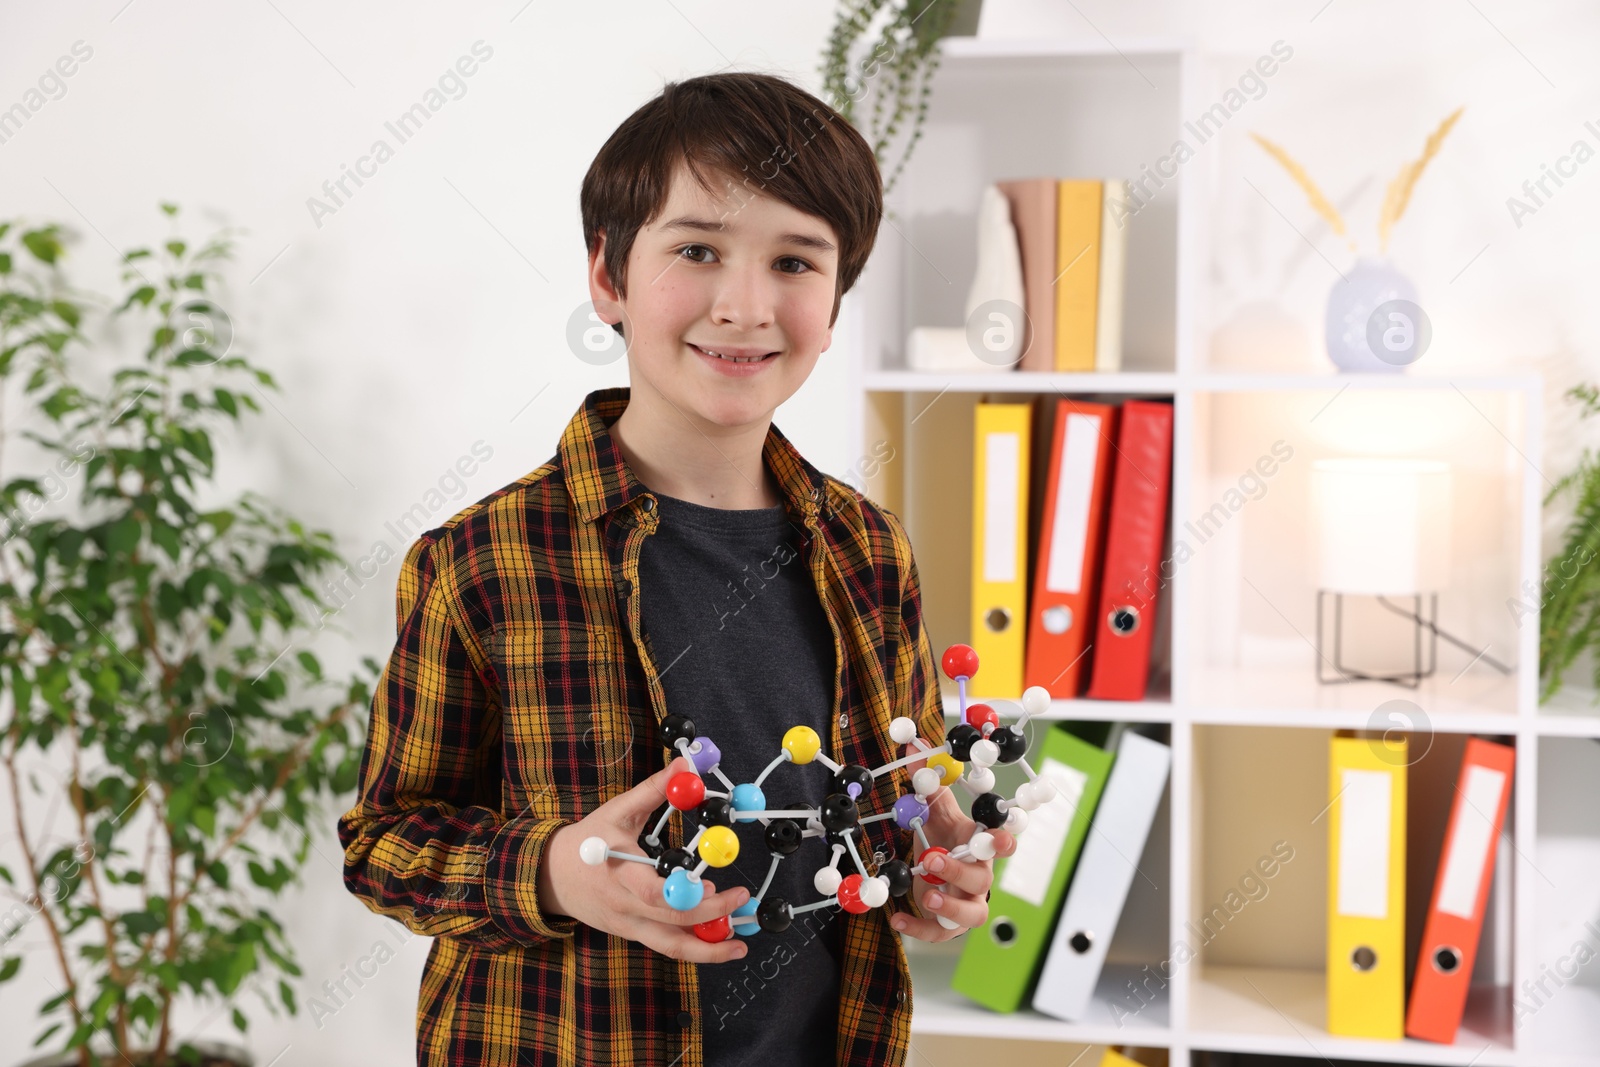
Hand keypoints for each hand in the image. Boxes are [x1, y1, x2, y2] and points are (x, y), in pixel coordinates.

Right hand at [538, 755, 749, 963]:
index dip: (684, 894)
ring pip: (670, 948)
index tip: (711, 885)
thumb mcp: (617, 811)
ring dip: (707, 949)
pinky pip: (664, 945)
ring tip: (739, 947)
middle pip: (671, 924)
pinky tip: (716, 941)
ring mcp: (628, 926)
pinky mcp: (631, 934)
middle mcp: (624, 906)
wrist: (551, 876)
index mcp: (620, 874)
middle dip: (711, 916)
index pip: (652, 894)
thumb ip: (653, 789)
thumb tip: (683, 765)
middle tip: (742, 900)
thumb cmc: (587, 840)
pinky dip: (692, 947)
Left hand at [888, 744, 1016, 942]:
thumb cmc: (941, 840)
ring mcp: (968, 904)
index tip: (997, 838)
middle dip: (961, 871)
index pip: (1002, 843)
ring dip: (952, 906)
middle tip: (934, 859)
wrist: (931, 876)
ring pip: (973, 913)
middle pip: (983, 878)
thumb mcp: (934, 813)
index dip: (1003, 841)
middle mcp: (980, 877)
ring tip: (928, 895)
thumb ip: (928, 785)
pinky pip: (939, 932)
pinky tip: (897, 919)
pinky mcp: (950, 925)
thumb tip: (911, 749)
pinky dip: (919, 929)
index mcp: (980, 847)